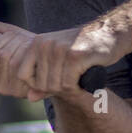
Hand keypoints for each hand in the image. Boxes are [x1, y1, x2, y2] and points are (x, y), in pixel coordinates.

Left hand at [0, 19, 123, 101]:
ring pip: (55, 86)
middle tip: (71, 81)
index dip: (36, 84)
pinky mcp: (75, 56)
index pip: (22, 75)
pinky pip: (68, 84)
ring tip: (78, 79)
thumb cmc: (82, 50)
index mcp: (36, 44)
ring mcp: (59, 49)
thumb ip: (43, 80)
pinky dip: (77, 88)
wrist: (109, 33)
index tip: (53, 82)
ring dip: (68, 89)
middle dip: (56, 89)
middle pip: (40, 83)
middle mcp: (44, 44)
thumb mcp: (58, 63)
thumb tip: (30, 98)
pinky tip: (84, 79)